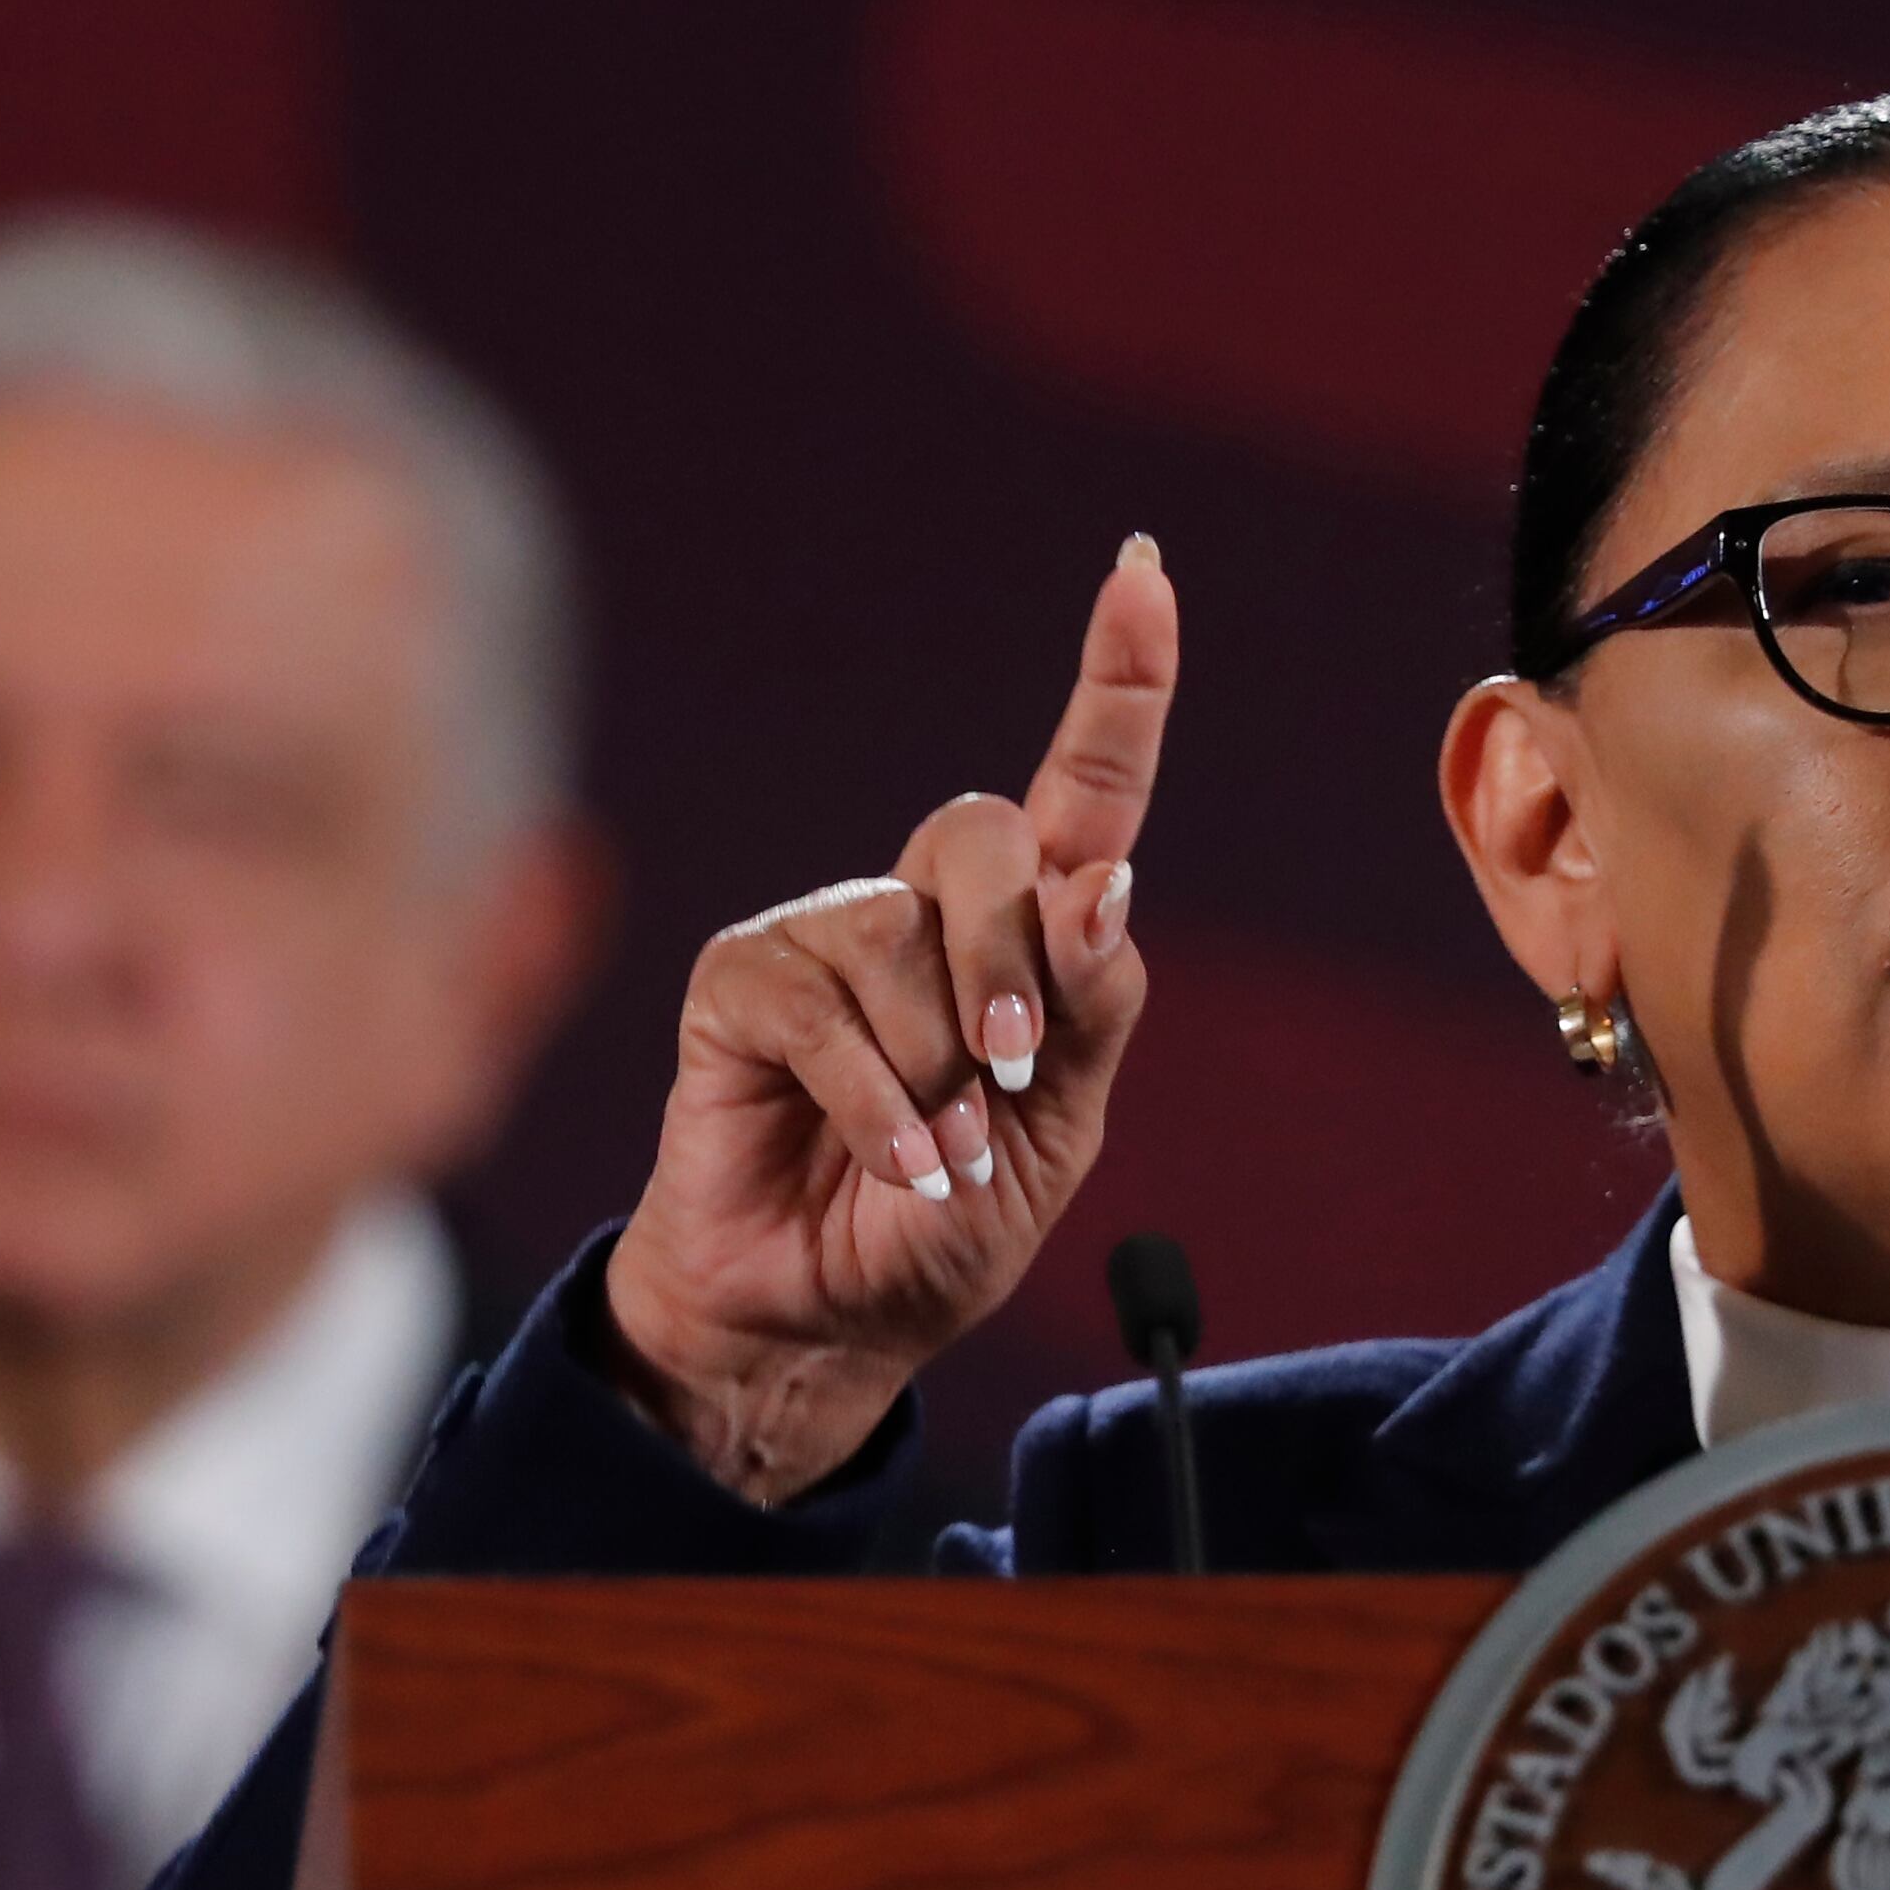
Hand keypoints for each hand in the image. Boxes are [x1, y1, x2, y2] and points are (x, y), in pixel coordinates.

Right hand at [599, 538, 1175, 1500]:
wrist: (824, 1320)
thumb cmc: (945, 1219)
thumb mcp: (1062, 1134)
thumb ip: (1089, 1011)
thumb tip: (1096, 883)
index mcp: (1028, 934)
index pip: (1084, 788)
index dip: (1119, 682)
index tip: (1143, 570)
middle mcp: (925, 907)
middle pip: (987, 837)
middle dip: (1014, 966)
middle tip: (1008, 1080)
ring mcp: (829, 934)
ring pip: (907, 941)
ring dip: (938, 1076)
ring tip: (935, 1153)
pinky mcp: (745, 982)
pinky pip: (825, 1009)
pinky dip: (875, 1104)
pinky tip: (888, 1161)